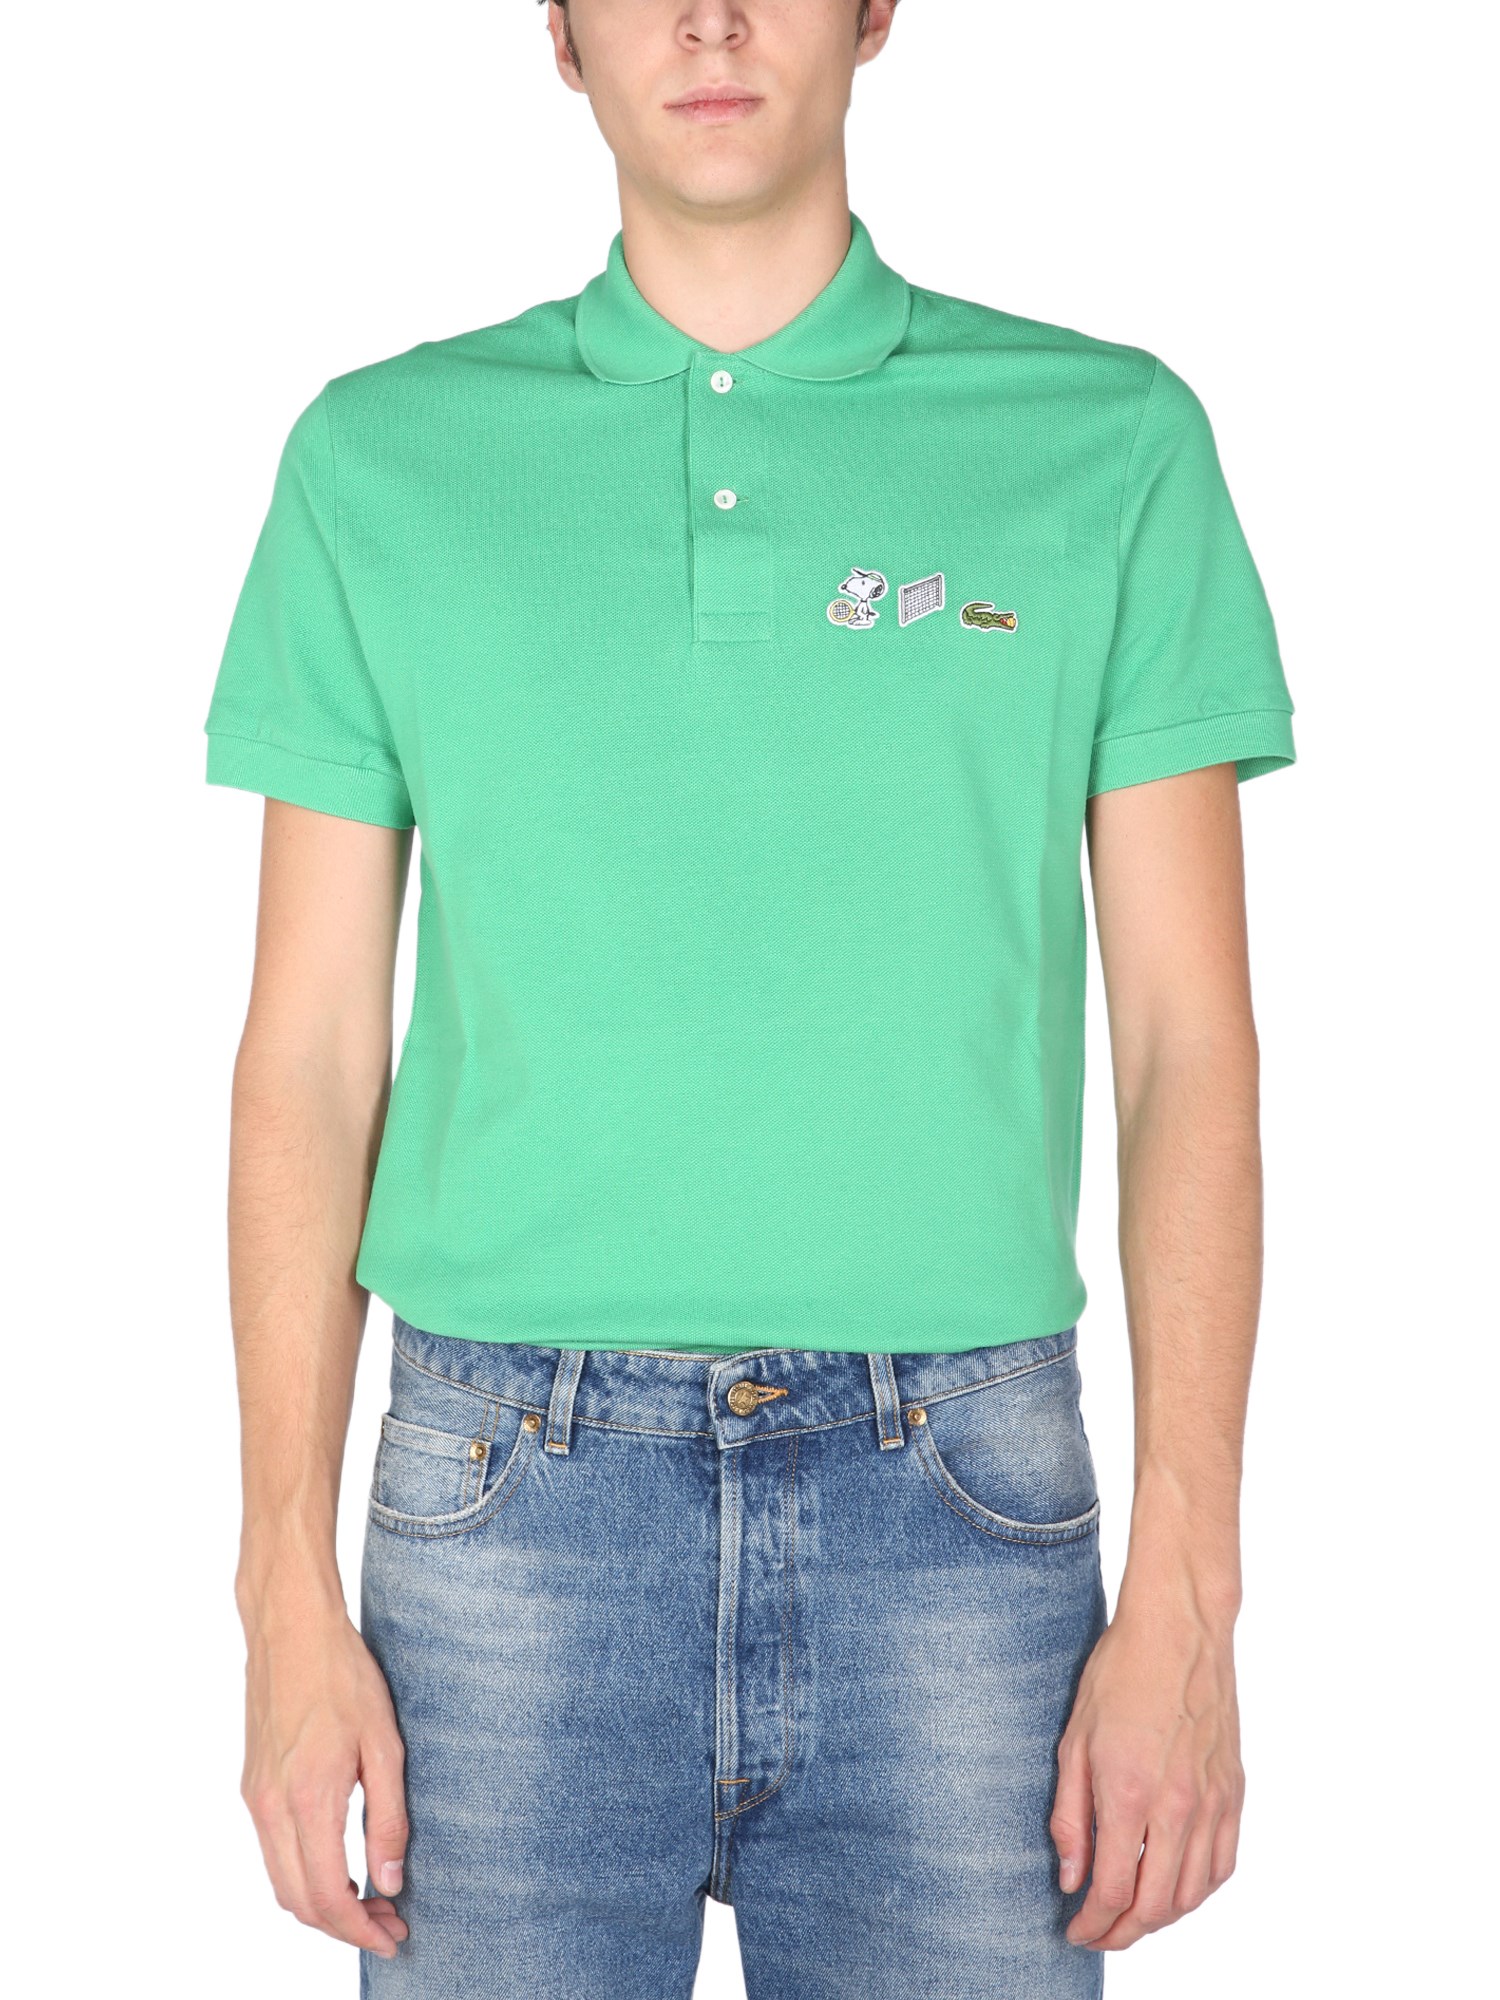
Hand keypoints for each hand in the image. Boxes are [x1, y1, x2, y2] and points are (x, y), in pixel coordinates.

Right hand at [239, 1601, 409, 1958]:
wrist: (290, 1627)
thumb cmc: (343, 1675)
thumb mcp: (385, 1744)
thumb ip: (388, 1818)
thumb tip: (391, 1881)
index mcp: (307, 1798)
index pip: (325, 1897)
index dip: (359, 1930)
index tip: (393, 1937)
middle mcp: (270, 1807)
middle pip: (298, 1901)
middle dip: (343, 1926)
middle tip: (389, 1923)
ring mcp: (254, 1798)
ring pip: (281, 1881)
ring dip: (321, 1904)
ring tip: (370, 1899)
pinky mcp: (251, 1786)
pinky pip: (272, 1852)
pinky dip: (302, 1874)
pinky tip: (337, 1863)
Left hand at [1050, 1601, 1243, 1950]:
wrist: (1179, 1631)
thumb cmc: (1119, 1675)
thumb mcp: (1073, 1741)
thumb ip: (1070, 1816)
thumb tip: (1071, 1878)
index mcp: (1129, 1792)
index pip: (1114, 1889)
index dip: (1092, 1923)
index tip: (1075, 1931)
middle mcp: (1177, 1806)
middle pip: (1156, 1905)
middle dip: (1123, 1932)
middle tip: (1099, 1934)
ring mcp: (1213, 1802)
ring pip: (1194, 1893)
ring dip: (1161, 1918)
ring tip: (1132, 1917)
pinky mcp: (1234, 1792)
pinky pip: (1223, 1864)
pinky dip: (1199, 1890)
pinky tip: (1176, 1887)